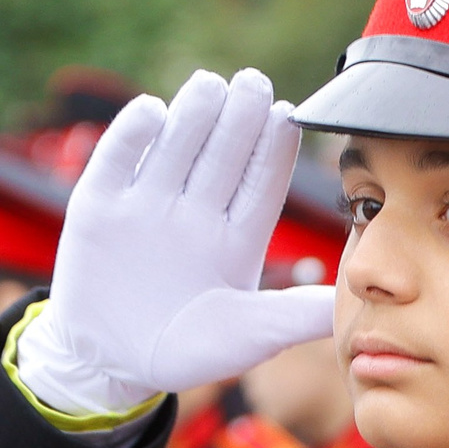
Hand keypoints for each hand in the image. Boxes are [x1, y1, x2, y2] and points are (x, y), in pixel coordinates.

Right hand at [15, 68, 336, 416]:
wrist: (110, 364)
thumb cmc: (187, 351)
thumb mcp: (247, 337)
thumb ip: (294, 316)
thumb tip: (350, 303)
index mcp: (238, 235)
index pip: (261, 182)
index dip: (274, 149)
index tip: (288, 116)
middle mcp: (196, 210)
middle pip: (222, 153)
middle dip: (239, 117)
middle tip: (254, 83)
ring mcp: (147, 203)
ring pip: (175, 146)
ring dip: (193, 114)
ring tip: (210, 86)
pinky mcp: (98, 206)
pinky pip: (117, 160)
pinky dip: (131, 135)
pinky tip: (151, 111)